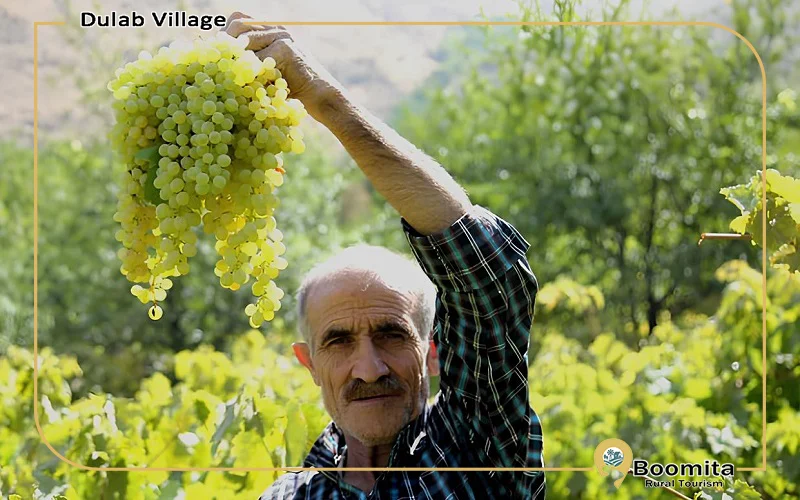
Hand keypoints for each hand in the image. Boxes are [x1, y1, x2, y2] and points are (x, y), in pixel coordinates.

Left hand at [223, 12, 344, 122]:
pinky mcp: (285, 48)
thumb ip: (250, 63)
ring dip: (237, 61)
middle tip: (220, 65)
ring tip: (234, 77)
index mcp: (270, 30)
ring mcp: (281, 36)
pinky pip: (257, 60)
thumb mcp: (267, 73)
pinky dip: (251, 74)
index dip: (224, 35)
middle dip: (226, 45)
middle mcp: (275, 28)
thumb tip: (219, 66)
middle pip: (238, 24)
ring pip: (245, 41)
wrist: (320, 96)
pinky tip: (251, 86)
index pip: (238, 20)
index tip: (217, 54)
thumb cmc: (293, 89)